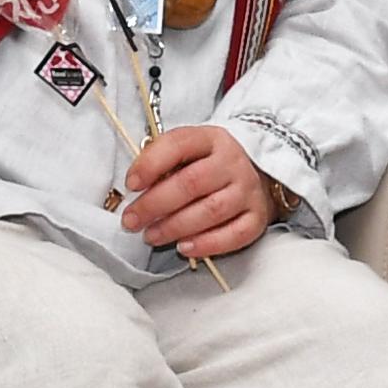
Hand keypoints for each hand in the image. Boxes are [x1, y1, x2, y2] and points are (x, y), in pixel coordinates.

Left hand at [120, 124, 273, 260]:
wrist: (257, 175)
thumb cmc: (209, 165)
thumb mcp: (188, 151)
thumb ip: (163, 162)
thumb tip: (136, 187)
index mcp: (211, 139)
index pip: (178, 144)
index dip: (150, 164)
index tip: (130, 184)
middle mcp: (232, 163)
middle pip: (192, 183)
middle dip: (154, 204)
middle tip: (131, 220)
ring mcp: (248, 190)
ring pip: (210, 211)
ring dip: (174, 227)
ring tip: (151, 236)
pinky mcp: (257, 217)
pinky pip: (234, 235)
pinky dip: (206, 244)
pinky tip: (183, 247)